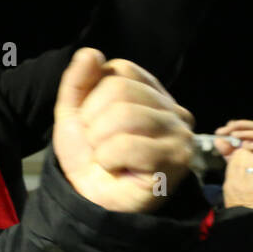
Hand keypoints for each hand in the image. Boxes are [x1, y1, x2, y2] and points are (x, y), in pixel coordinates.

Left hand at [53, 48, 193, 211]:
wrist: (91, 199)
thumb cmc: (90, 156)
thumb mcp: (73, 114)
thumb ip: (78, 82)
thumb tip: (91, 53)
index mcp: (151, 92)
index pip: (119, 69)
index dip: (93, 96)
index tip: (93, 121)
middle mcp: (173, 109)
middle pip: (120, 90)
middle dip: (93, 120)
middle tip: (98, 144)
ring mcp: (179, 134)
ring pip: (124, 115)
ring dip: (99, 141)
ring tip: (106, 157)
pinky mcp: (175, 160)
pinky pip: (128, 145)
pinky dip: (108, 158)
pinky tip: (115, 168)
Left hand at [216, 120, 252, 217]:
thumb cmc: (252, 183)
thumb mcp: (238, 165)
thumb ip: (229, 154)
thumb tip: (218, 140)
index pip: (248, 129)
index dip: (234, 126)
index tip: (220, 131)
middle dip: (243, 125)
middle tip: (229, 130)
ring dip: (250, 133)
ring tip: (236, 136)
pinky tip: (248, 147)